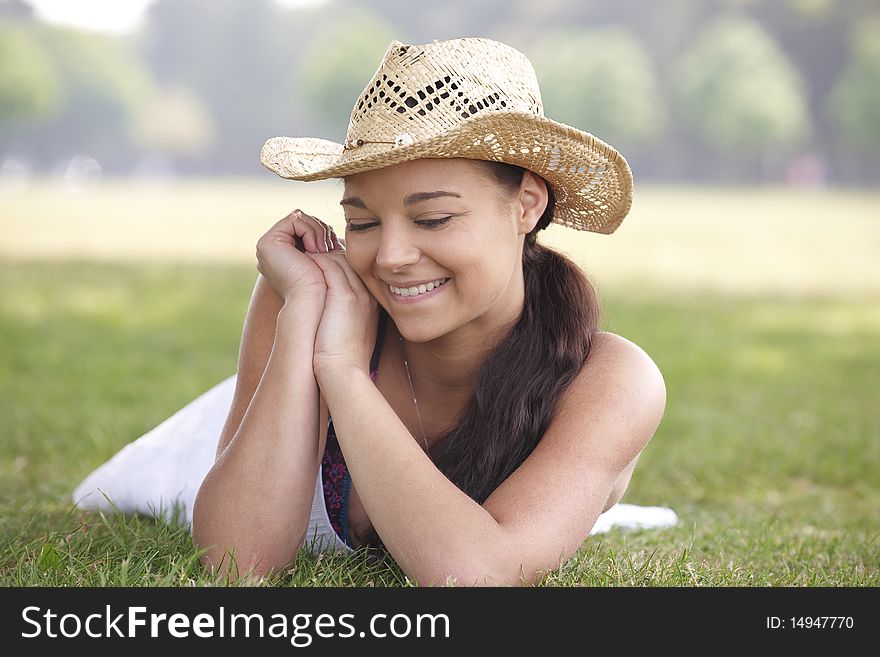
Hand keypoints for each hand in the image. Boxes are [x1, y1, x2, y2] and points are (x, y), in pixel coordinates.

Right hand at [255, 209, 343, 303]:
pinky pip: (294, 219)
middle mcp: (273, 249)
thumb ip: (323, 243)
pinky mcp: (268, 242)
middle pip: (302, 220)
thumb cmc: (325, 285)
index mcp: (285, 254)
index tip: (334, 248)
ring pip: (299, 217)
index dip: (323, 232)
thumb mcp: (326, 259)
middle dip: (321, 229)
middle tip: (330, 247)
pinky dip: (310, 230)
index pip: (306, 227)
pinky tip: (315, 249)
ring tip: (323, 250)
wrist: (315, 300)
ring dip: (318, 230)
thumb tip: (330, 230)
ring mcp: (268, 246)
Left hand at [307, 250, 378, 380]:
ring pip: (341, 260)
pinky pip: (330, 267)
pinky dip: (317, 261)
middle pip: (351, 262)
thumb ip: (342, 318)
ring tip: (305, 254)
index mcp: (372, 304)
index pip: (357, 272)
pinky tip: (304, 262)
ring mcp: (359, 295)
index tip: (320, 264)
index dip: (338, 265)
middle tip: (310, 253)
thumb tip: (328, 313)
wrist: (344, 373)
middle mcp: (369, 296)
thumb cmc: (342, 360)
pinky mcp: (344, 297)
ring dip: (322, 255)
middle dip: (330, 255)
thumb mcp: (347, 335)